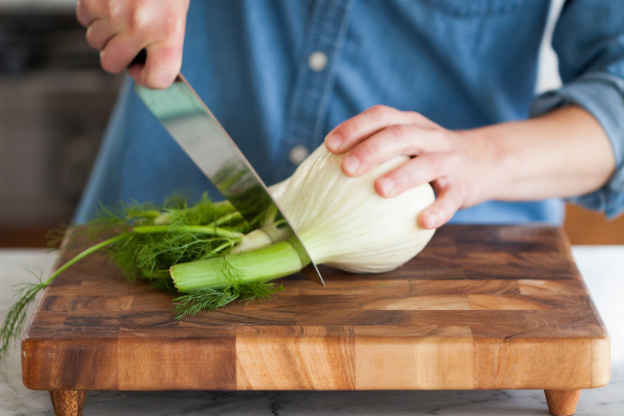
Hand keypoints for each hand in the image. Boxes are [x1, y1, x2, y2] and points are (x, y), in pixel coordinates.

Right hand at [76, 0, 189, 88]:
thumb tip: (141, 68)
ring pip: (95, 42)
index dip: (148, 79)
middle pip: (113, 65)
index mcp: (169, 31)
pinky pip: (83, 19)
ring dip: (105, 32)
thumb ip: (162, 42)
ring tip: (121, 12)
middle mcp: (139, 25)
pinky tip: (109, 0)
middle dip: (119, 56)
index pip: (157, 79)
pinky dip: (92, 14)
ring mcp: (112, 11)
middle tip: (130, 39)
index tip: (144, 68)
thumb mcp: (175, 12)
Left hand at [324, 105, 493, 229]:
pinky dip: (438, 210)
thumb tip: (320, 178)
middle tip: (346, 168)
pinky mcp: (464, 186)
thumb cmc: (426, 158)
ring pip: (427, 163)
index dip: (354, 127)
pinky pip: (451, 198)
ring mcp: (449, 160)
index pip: (380, 116)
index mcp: (410, 124)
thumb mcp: (405, 146)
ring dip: (403, 175)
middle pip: (400, 135)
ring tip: (379, 190)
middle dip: (372, 149)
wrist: (485, 162)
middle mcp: (429, 136)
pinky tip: (422, 222)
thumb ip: (374, 153)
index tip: (329, 145)